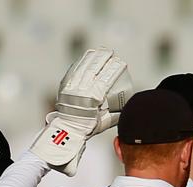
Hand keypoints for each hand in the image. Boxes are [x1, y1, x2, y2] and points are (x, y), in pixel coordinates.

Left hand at [30, 47, 132, 175]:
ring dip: (93, 57)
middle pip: (94, 69)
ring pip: (83, 67)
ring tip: (100, 51)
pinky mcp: (65, 86)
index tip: (121, 62)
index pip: (106, 79)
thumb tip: (127, 104)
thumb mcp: (105, 121)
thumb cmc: (87, 128)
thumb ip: (116, 113)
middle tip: (111, 52)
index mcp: (92, 99)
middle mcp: (81, 91)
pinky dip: (81, 62)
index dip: (114, 69)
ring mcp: (71, 87)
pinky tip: (87, 57)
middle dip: (104, 58)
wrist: (67, 130)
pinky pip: (73, 70)